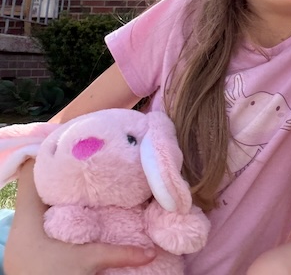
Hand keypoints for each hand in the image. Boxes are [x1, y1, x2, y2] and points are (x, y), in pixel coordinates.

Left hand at [4, 162, 155, 274]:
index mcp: (27, 222)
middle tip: (87, 165)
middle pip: (36, 192)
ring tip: (87, 188)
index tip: (71, 146)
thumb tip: (151, 250)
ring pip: (39, 210)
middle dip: (61, 178)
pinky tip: (78, 217)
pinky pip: (42, 226)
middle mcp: (20, 229)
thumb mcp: (85, 262)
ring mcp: (22, 244)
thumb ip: (118, 252)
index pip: (29, 178)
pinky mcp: (29, 256)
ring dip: (60, 199)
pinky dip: (57, 218)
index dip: (47, 159)